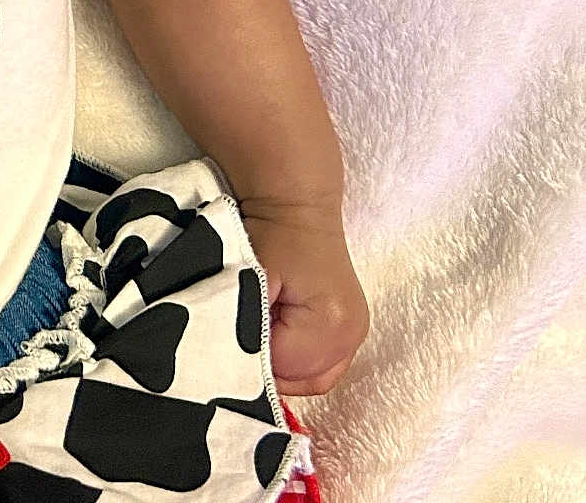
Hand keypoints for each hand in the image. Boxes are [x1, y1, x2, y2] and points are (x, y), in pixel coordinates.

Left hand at [240, 196, 368, 395]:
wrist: (297, 205)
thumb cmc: (270, 234)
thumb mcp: (249, 279)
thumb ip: (245, 326)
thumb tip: (232, 364)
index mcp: (331, 324)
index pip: (281, 368)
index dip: (250, 355)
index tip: (229, 333)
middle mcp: (352, 336)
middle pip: (301, 381)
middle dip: (268, 366)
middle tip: (241, 340)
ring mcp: (356, 335)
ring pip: (312, 378)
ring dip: (283, 367)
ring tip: (258, 341)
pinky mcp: (351, 330)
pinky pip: (322, 365)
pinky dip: (298, 362)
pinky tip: (276, 344)